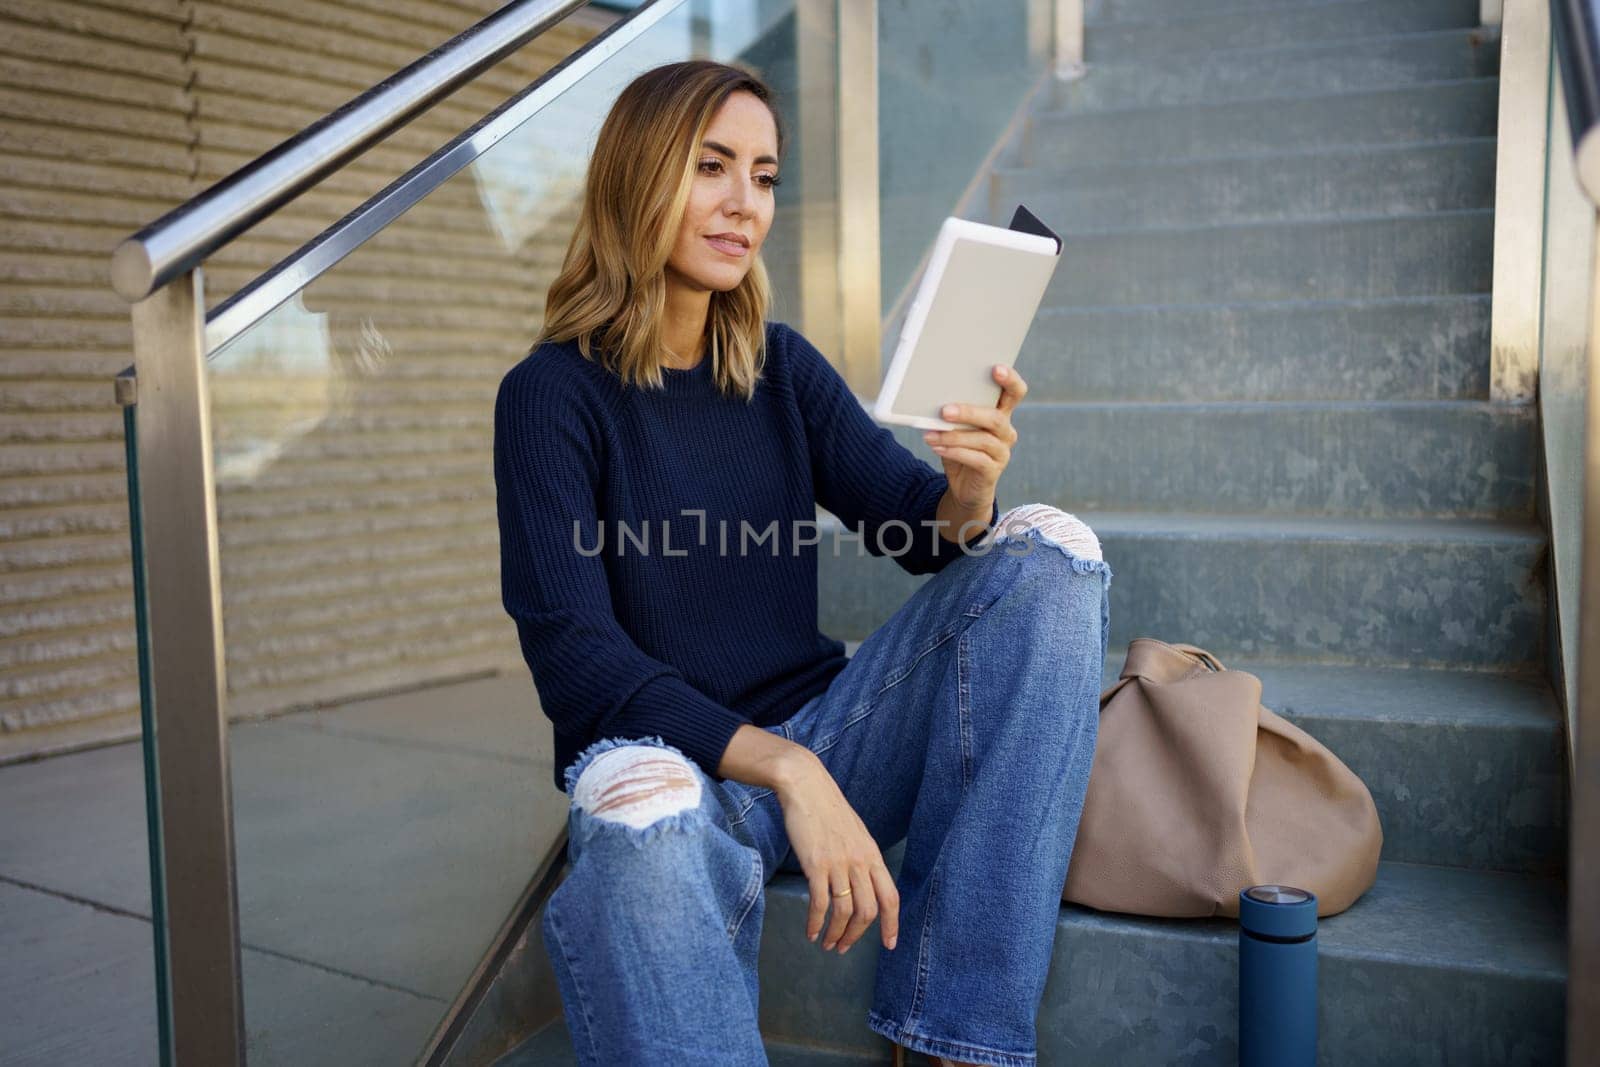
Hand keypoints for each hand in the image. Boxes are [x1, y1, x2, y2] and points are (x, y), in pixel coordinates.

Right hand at [774, 752, 899, 954]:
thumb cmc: (827, 809)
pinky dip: (815, 922)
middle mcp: (860, 862)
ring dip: (836, 934)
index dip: (892, 924)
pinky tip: (810, 930)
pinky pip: (820, 903)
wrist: (806, 786)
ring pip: (844, 912)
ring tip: (826, 944)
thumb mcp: (855, 833)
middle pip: (868, 911)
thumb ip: (861, 857)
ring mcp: (838, 863)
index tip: (889, 944)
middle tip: (844, 948)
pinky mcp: (816, 864)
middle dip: (857, 936)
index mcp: (872, 855)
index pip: (891, 897)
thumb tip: (861, 883)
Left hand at [923, 364, 1025, 510]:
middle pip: (996, 417)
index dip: (1010, 379)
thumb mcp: (956, 428)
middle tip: (945, 411)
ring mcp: (1002, 452)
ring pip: (983, 439)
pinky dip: (955, 452)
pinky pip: (976, 459)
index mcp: (1000, 413)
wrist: (964, 486)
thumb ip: (952, 413)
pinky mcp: (993, 471)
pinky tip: (938, 448)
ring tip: (931, 434)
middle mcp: (1006, 431)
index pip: (1015, 392)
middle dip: (970, 412)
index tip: (996, 368)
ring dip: (954, 436)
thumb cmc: (959, 449)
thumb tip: (929, 398)